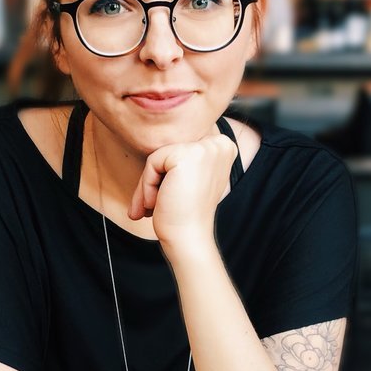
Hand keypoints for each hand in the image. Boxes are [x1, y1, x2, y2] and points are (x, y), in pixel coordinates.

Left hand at [127, 133, 237, 252]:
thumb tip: (153, 133)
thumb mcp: (191, 177)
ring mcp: (205, 148)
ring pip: (158, 156)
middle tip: (150, 206)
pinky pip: (152, 162)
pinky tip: (156, 203)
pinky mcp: (186, 155)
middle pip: (169, 150)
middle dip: (154, 179)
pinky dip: (147, 185)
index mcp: (224, 146)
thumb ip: (183, 156)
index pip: (180, 147)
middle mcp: (219, 143)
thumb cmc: (185, 213)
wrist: (189, 238)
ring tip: (151, 207)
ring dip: (147, 184)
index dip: (167, 174)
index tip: (167, 198)